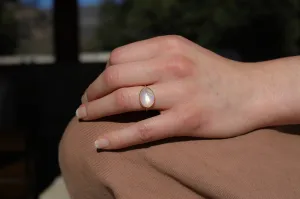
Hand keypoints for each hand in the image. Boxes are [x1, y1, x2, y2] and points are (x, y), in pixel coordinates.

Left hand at [76, 35, 263, 149]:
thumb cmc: (214, 74)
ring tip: (85, 118)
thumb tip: (117, 72)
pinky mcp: (186, 120)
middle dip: (92, 93)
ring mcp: (179, 93)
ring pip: (123, 100)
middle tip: (84, 106)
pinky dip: (117, 138)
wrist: (252, 92)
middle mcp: (172, 65)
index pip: (118, 57)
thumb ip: (153, 58)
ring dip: (97, 110)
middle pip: (114, 77)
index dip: (101, 74)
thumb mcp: (184, 53)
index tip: (97, 88)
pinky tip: (100, 143)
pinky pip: (142, 130)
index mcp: (168, 46)